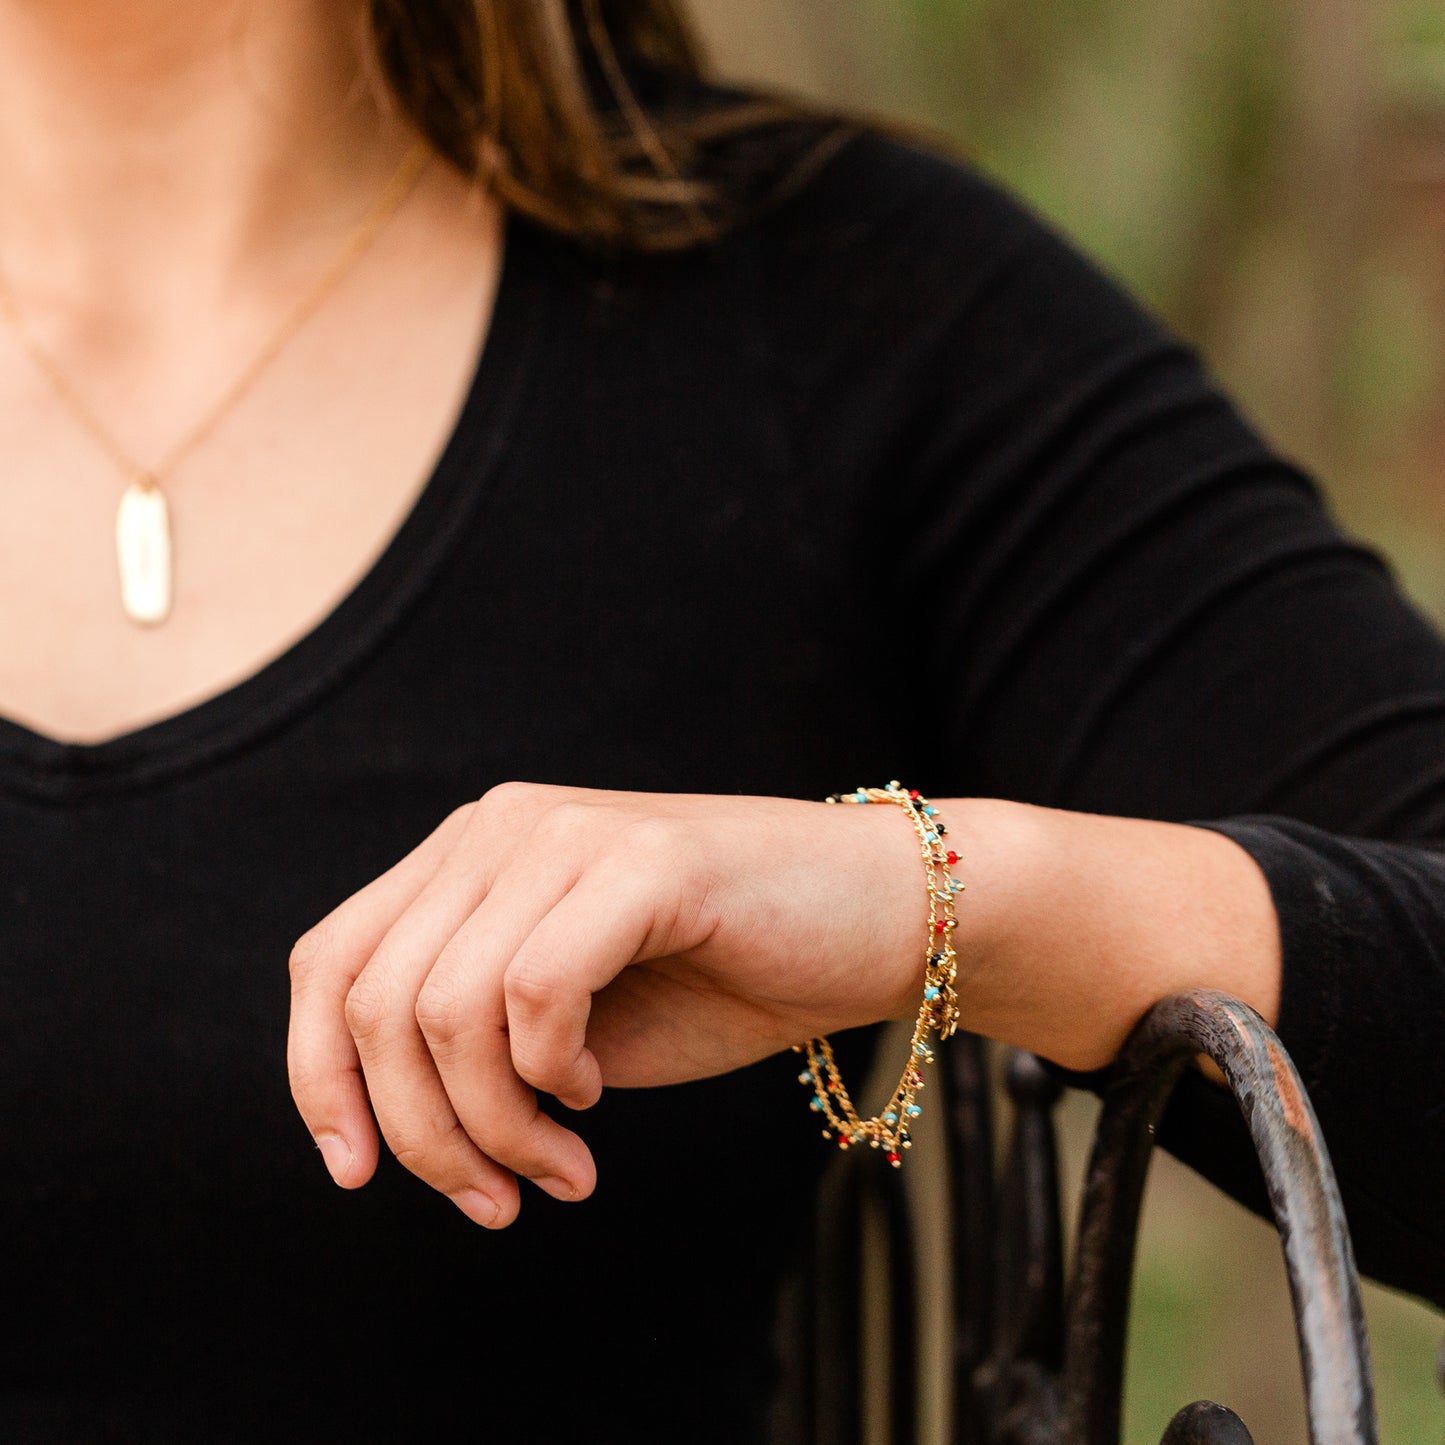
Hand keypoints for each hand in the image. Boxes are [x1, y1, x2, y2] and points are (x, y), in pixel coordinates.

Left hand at [286, 782, 928, 1229]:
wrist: (876, 920)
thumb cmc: (728, 975)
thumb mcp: (567, 1025)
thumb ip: (471, 1045)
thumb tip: (375, 1127)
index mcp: (470, 856)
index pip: (330, 961)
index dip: (318, 1079)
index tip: (356, 1174)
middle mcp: (500, 826)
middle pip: (375, 1000)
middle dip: (421, 1133)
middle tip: (498, 1198)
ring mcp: (569, 832)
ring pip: (444, 1008)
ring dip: (492, 1125)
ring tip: (561, 1164)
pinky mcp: (642, 858)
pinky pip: (535, 991)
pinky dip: (551, 1073)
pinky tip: (595, 1091)